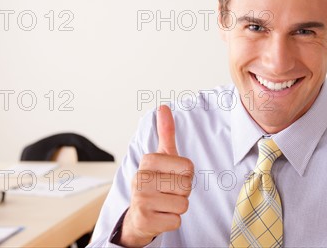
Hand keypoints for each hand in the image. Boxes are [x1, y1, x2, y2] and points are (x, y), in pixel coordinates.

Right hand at [119, 105, 193, 246]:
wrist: (138, 216)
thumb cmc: (155, 182)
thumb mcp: (161, 156)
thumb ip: (165, 132)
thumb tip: (163, 106)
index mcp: (148, 160)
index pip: (188, 167)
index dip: (185, 175)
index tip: (171, 176)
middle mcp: (140, 178)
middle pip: (186, 186)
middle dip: (182, 192)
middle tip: (167, 192)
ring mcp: (141, 200)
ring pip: (183, 204)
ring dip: (177, 206)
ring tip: (163, 203)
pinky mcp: (144, 220)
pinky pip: (176, 220)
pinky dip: (172, 221)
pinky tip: (159, 216)